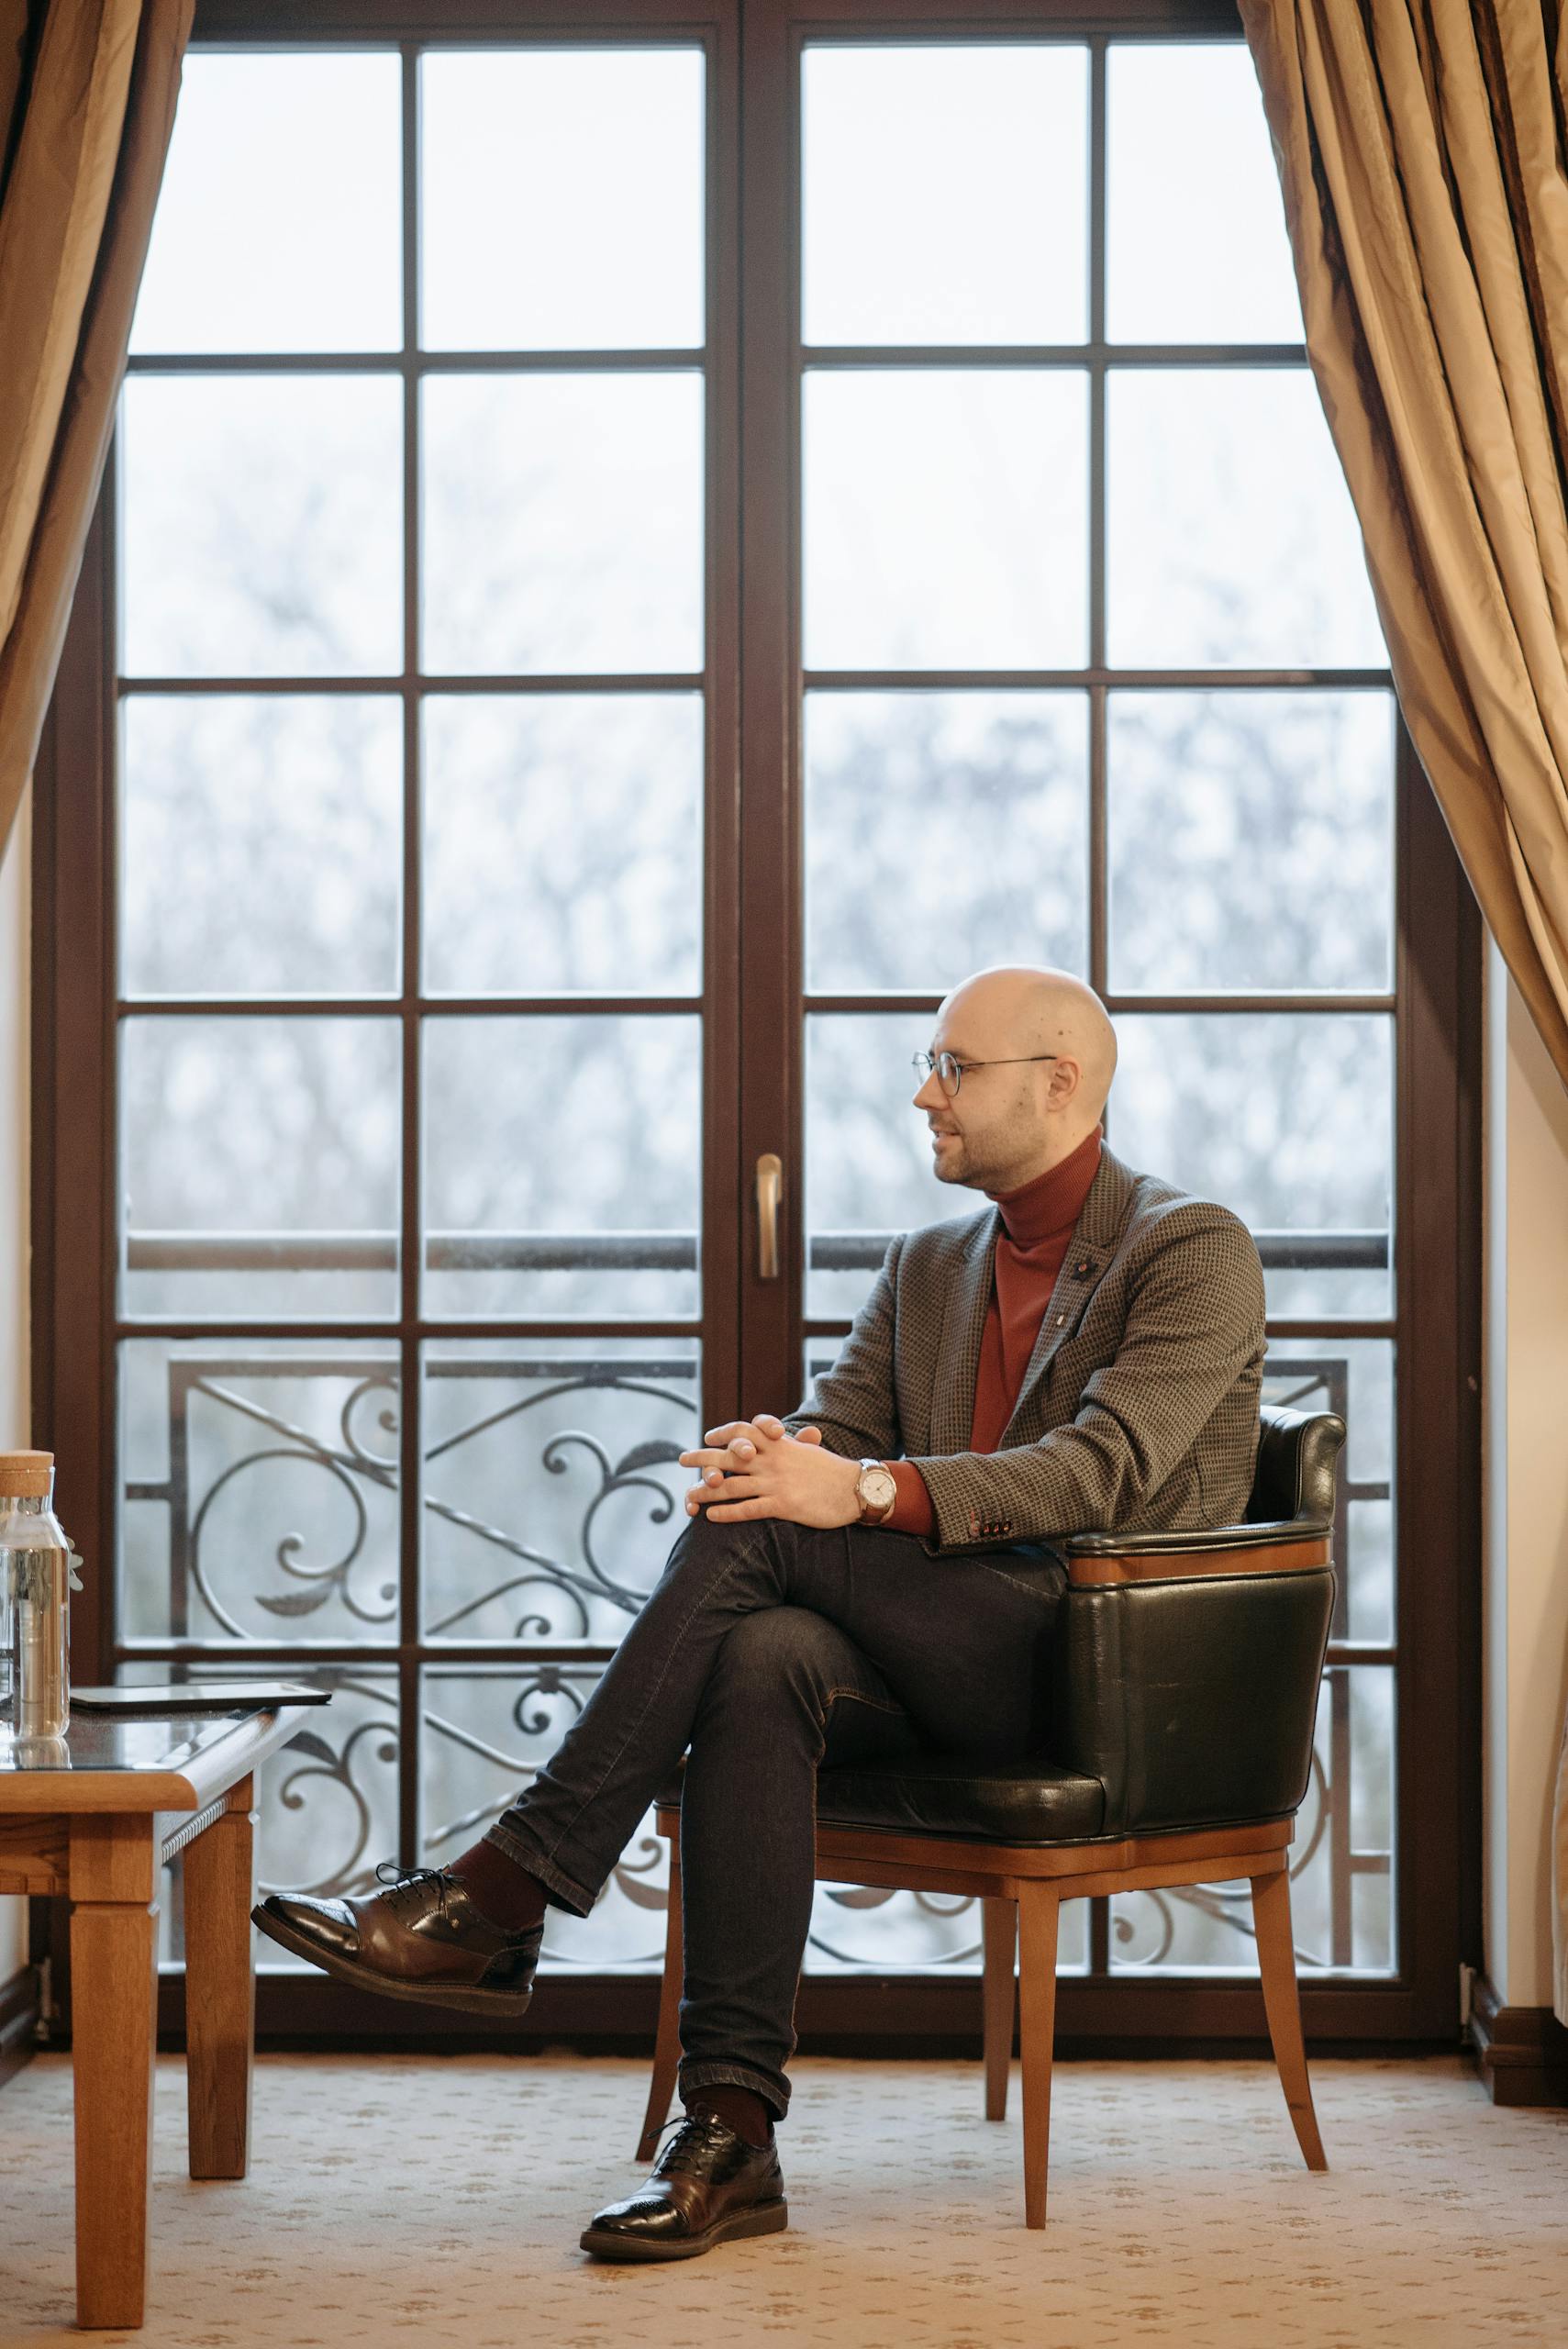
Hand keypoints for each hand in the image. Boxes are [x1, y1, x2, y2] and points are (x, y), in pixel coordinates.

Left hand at [679, 1414, 855, 1526]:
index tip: (708, 1437)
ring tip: (689, 1496)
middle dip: (703, 1458)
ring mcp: (776, 1482)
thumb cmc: (833, 1470)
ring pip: (732, 1485)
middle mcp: (773, 1460)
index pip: (745, 1431)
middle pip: (729, 1457)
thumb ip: (789, 1445)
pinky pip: (748, 1509)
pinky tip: (711, 1517)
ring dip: (707, 1491)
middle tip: (682, 1460)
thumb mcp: (809, 1450)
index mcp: (780, 1444)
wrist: (856, 1488)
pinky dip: (727, 1513)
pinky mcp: (783, 1505)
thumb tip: (777, 1438)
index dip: (724, 1433)